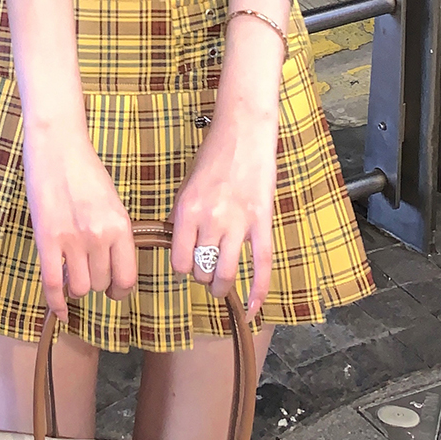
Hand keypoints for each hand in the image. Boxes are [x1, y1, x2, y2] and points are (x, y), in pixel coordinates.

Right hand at [23, 122, 137, 319]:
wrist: (56, 147)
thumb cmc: (85, 169)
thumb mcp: (112, 201)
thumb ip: (116, 233)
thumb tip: (114, 264)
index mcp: (120, 226)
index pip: (127, 277)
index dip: (120, 289)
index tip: (114, 288)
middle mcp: (99, 236)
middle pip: (101, 284)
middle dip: (96, 284)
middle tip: (89, 275)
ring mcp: (72, 240)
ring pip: (79, 288)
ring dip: (76, 288)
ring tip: (72, 276)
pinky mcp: (46, 240)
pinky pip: (52, 284)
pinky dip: (55, 303)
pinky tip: (59, 310)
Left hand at [171, 107, 277, 317]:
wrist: (244, 132)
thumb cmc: (214, 155)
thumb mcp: (187, 185)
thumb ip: (184, 217)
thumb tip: (182, 246)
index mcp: (187, 211)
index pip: (178, 261)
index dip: (183, 268)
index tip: (188, 264)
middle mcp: (210, 220)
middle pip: (202, 269)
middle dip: (203, 275)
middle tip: (207, 268)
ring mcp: (238, 222)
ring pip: (226, 273)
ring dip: (222, 285)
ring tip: (221, 285)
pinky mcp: (262, 221)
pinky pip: (261, 264)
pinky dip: (258, 290)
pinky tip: (254, 307)